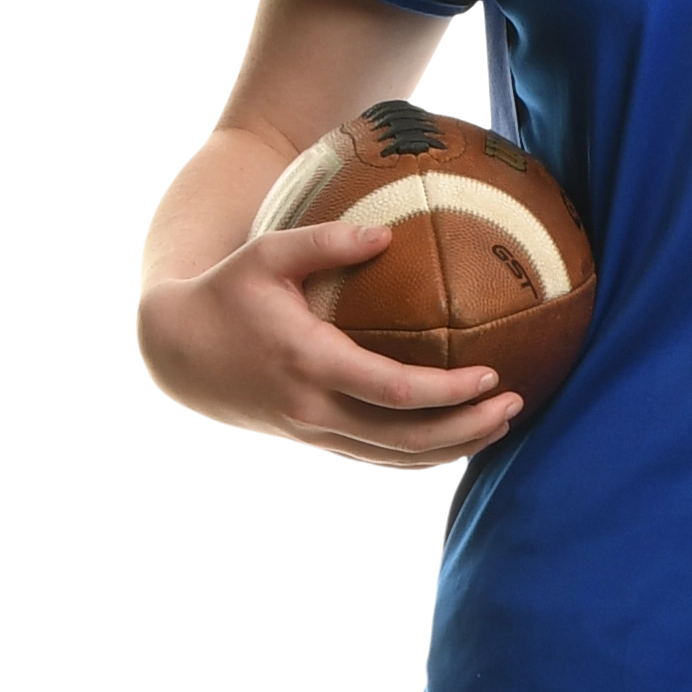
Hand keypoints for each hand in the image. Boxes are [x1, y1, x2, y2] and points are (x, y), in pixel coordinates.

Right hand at [135, 216, 525, 472]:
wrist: (176, 354)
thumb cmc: (227, 293)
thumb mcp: (267, 253)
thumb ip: (327, 240)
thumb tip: (388, 232)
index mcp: (309, 362)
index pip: (393, 390)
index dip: (448, 392)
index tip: (493, 374)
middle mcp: (313, 410)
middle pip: (405, 439)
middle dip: (466, 429)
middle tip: (515, 405)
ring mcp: (313, 434)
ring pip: (395, 459)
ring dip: (452, 449)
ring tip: (500, 425)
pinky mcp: (312, 442)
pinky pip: (377, 460)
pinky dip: (420, 457)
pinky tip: (456, 438)